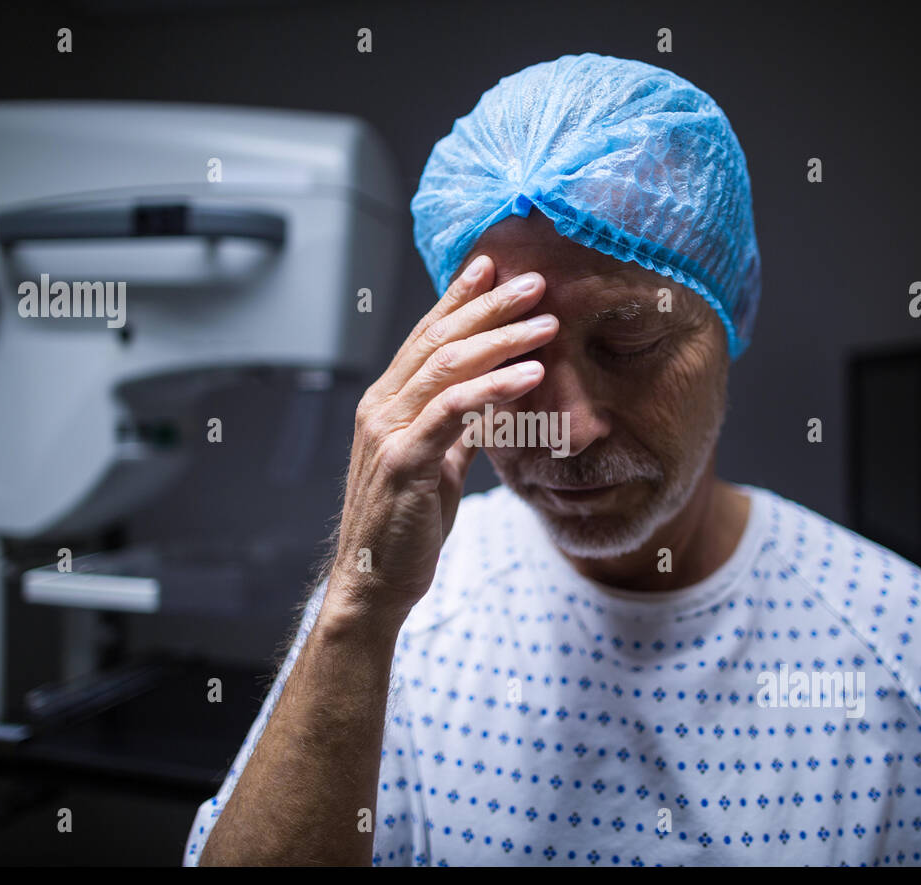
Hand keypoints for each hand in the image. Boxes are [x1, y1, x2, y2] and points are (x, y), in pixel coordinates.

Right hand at [325, 255, 557, 621]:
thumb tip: (492, 404)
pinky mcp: (403, 460)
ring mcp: (388, 430)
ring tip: (546, 322)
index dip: (458, 298)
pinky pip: (453, 410)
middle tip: (534, 281)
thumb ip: (457, 430)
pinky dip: (493, 387)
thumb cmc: (406, 527)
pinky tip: (530, 375)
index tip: (492, 266)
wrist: (374, 581)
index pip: (426, 336)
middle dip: (488, 306)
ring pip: (447, 366)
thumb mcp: (436, 466)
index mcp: (387, 403)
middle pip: (438, 339)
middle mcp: (381, 406)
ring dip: (501, 339)